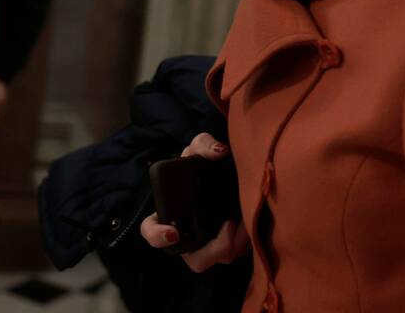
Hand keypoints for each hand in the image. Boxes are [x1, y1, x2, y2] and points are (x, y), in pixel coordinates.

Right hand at [139, 132, 249, 272]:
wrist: (229, 172)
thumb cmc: (204, 165)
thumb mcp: (199, 149)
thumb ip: (203, 145)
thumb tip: (219, 151)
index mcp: (170, 214)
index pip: (152, 231)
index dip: (158, 236)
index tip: (174, 233)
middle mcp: (188, 235)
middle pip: (195, 259)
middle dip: (213, 249)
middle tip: (229, 226)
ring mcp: (209, 244)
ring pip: (220, 258)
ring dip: (235, 244)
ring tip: (246, 223)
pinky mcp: (230, 245)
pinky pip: (238, 252)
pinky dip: (247, 241)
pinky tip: (253, 223)